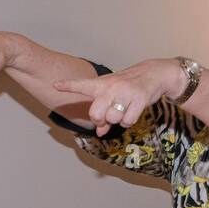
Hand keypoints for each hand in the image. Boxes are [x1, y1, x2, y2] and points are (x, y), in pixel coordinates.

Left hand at [51, 58, 183, 135]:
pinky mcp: (139, 99)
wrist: (153, 74)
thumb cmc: (128, 87)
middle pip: (96, 114)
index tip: (55, 85)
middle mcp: (111, 87)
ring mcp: (125, 92)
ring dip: (118, 121)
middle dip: (101, 120)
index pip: (82, 85)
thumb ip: (104, 114)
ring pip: (113, 119)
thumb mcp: (113, 96)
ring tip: (124, 110)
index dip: (68, 85)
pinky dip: (129, 121)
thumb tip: (99, 133)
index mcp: (102, 84)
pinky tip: (133, 112)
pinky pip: (128, 121)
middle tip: (107, 117)